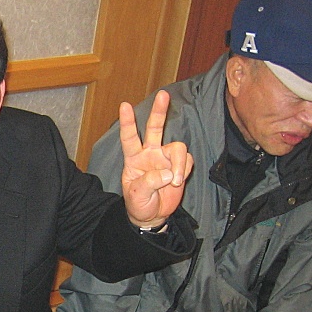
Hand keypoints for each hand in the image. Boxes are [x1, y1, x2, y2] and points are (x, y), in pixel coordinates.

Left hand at [119, 90, 192, 227]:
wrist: (153, 216)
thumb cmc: (139, 203)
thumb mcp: (137, 196)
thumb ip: (149, 183)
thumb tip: (167, 173)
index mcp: (133, 158)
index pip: (129, 137)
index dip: (127, 122)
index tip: (124, 105)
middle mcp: (150, 153)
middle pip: (154, 128)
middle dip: (159, 111)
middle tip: (163, 94)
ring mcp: (165, 158)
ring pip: (178, 147)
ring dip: (179, 163)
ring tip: (175, 181)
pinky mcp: (180, 165)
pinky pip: (187, 160)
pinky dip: (185, 170)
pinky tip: (177, 182)